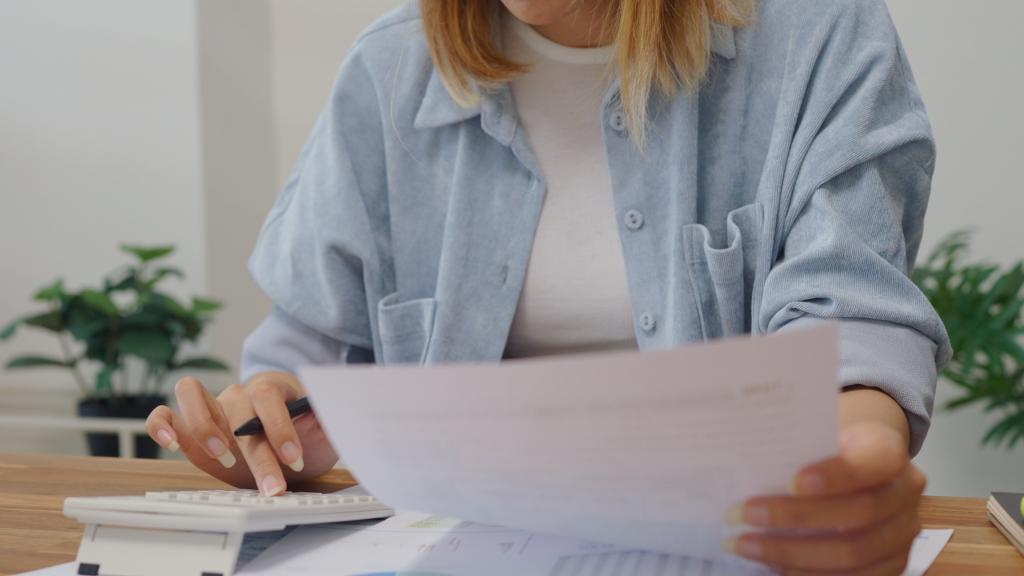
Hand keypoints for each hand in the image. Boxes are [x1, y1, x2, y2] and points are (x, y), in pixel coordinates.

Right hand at [145, 373, 338, 495]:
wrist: (290, 449)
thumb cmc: (307, 436)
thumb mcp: (324, 433)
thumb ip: (329, 423)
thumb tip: (336, 415)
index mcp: (273, 387)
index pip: (268, 394)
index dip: (279, 425)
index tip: (294, 458)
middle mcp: (239, 393)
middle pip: (238, 407)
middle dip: (257, 451)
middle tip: (272, 486)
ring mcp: (212, 406)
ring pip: (190, 391)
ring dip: (203, 425)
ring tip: (223, 457)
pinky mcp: (188, 426)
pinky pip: (164, 413)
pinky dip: (161, 424)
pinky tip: (172, 445)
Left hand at [727, 421, 925, 574]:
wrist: (858, 464)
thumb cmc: (825, 447)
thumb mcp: (814, 434)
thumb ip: (794, 446)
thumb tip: (744, 463)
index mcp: (888, 451)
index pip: (872, 462)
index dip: (835, 476)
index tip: (790, 482)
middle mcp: (905, 493)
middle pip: (858, 513)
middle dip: (794, 517)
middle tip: (742, 514)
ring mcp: (902, 534)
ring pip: (853, 554)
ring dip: (791, 553)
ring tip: (744, 544)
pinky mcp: (891, 564)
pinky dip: (806, 574)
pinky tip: (771, 564)